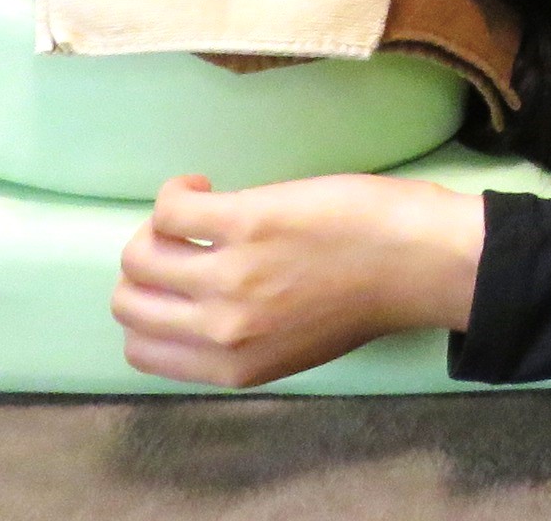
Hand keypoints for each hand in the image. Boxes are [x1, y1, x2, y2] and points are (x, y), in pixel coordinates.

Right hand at [113, 173, 484, 390]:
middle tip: (178, 240)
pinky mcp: (246, 223)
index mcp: (231, 366)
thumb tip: (195, 303)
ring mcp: (230, 276)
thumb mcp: (290, 345)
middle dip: (143, 268)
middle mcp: (221, 330)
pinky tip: (203, 184)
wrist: (420, 261)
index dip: (147, 312)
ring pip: (140, 254)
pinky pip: (172, 208)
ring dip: (156, 227)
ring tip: (193, 208)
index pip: (141, 352)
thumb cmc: (368, 297)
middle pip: (130, 302)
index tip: (172, 282)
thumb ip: (238, 338)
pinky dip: (177, 191)